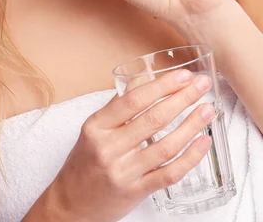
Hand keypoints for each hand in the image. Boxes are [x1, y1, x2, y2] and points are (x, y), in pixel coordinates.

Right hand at [48, 69, 213, 221]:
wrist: (71, 203)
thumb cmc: (84, 162)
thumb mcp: (93, 128)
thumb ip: (118, 105)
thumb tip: (144, 78)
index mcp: (97, 126)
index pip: (133, 100)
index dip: (161, 86)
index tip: (182, 75)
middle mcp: (109, 147)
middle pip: (153, 118)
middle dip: (183, 98)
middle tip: (202, 84)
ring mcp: (123, 171)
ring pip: (165, 145)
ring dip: (191, 125)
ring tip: (207, 110)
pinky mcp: (136, 191)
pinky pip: (169, 173)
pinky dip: (190, 157)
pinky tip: (203, 142)